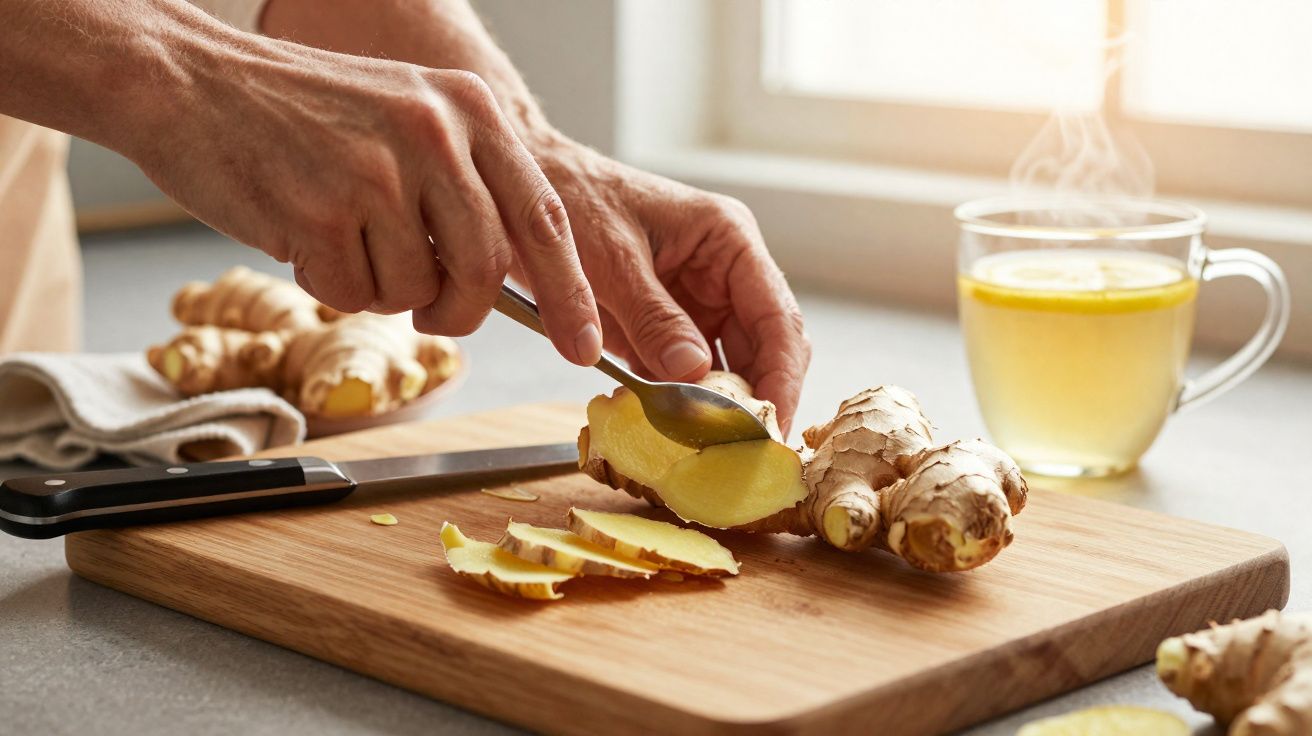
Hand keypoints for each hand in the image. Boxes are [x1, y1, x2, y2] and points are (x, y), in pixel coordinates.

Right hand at [129, 38, 602, 365]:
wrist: (191, 80)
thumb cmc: (307, 112)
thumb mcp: (410, 118)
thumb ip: (469, 185)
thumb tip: (525, 281)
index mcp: (469, 108)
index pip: (545, 217)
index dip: (571, 292)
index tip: (585, 348)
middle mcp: (433, 133)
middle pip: (487, 268)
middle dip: (462, 311)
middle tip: (433, 311)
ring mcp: (376, 172)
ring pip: (416, 290)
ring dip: (381, 288)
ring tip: (343, 235)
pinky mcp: (318, 212)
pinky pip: (353, 296)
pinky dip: (331, 284)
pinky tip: (304, 234)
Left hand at [531, 138, 810, 431]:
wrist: (519, 190)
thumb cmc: (569, 199)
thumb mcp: (612, 259)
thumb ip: (654, 316)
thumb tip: (695, 373)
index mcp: (729, 240)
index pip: (778, 317)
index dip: (782, 378)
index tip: (772, 428)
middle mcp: (725, 273)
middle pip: (765, 349)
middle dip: (758, 401)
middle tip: (746, 455)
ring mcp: (698, 302)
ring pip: (731, 368)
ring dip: (722, 409)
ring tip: (713, 453)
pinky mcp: (667, 327)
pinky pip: (689, 374)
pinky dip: (684, 405)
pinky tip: (675, 435)